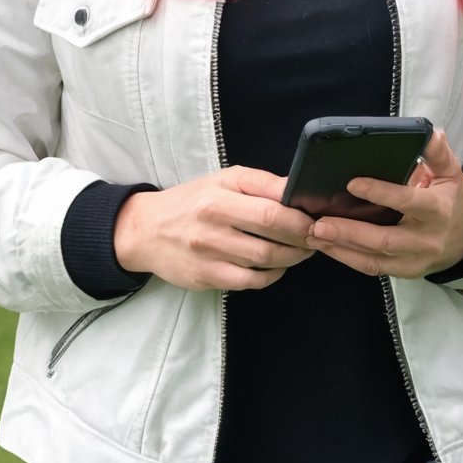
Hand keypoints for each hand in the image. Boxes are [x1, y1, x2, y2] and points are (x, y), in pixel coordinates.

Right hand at [113, 166, 314, 291]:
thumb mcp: (223, 180)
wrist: (145, 230)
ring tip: (302, 251)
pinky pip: (250, 281)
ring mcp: (208, 251)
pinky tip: (277, 267)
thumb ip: (260, 184)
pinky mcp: (206, 276)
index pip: (271, 205)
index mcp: (219, 192)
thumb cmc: (191, 201)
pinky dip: (271, 276)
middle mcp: (213, 220)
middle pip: (272, 233)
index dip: (301, 215)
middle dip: (303, 237)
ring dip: (292, 257)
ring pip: (265, 260)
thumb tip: (298, 190)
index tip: (317, 217)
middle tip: (317, 237)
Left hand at [304, 129, 462, 278]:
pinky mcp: (405, 272)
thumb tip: (428, 131)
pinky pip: (373, 268)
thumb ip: (437, 152)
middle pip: (385, 240)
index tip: (352, 184)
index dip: (381, 194)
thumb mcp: (451, 171)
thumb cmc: (452, 198)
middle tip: (319, 223)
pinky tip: (326, 246)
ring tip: (313, 235)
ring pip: (375, 259)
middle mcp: (427, 239)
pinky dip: (347, 259)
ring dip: (341, 249)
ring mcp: (416, 260)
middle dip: (349, 232)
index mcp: (438, 210)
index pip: (408, 202)